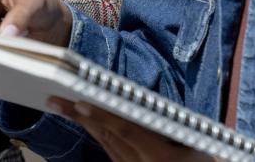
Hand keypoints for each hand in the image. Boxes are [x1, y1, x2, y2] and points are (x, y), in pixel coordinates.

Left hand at [49, 98, 213, 161]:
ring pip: (104, 142)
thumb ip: (170, 124)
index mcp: (159, 155)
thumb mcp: (195, 143)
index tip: (81, 102)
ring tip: (61, 105)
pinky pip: (109, 149)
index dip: (103, 115)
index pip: (126, 130)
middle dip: (80, 116)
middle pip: (107, 135)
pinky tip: (83, 119)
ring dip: (82, 122)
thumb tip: (145, 101)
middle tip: (55, 99)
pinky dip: (96, 131)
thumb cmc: (200, 159)